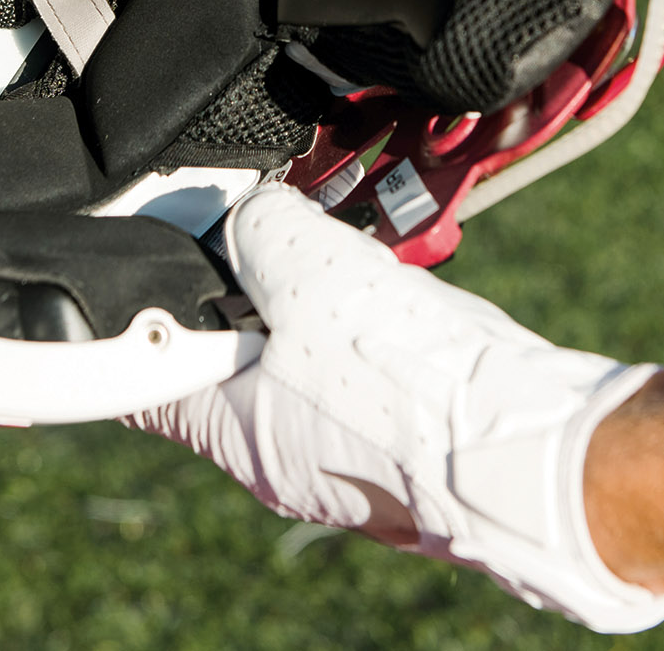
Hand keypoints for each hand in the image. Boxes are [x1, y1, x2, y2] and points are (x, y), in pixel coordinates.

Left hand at [124, 184, 663, 633]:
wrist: (535, 452)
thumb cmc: (412, 384)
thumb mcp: (308, 270)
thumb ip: (261, 228)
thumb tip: (251, 210)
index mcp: (229, 428)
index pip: (138, 377)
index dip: (131, 317)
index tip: (128, 275)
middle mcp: (279, 454)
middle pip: (228, 355)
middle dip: (247, 288)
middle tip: (269, 234)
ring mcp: (343, 451)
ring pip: (307, 355)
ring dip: (323, 300)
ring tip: (350, 257)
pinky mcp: (403, 437)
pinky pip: (370, 368)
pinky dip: (378, 323)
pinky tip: (407, 290)